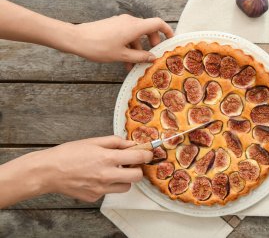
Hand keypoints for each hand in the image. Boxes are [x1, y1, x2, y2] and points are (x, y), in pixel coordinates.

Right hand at [0, 135, 151, 206]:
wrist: (48, 171)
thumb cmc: (68, 154)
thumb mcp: (93, 141)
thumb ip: (115, 142)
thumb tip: (131, 144)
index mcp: (107, 158)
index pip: (138, 157)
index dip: (147, 154)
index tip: (148, 153)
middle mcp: (107, 175)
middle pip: (137, 177)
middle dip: (137, 169)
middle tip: (131, 164)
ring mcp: (101, 188)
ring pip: (126, 187)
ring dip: (125, 179)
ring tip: (114, 171)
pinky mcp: (95, 197)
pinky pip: (110, 192)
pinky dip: (109, 185)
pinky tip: (97, 177)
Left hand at [72, 14, 173, 64]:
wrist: (77, 39)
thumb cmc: (99, 47)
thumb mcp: (122, 55)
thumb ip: (140, 57)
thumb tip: (152, 57)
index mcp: (135, 27)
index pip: (157, 23)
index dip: (167, 31)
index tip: (171, 40)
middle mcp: (130, 22)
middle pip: (148, 30)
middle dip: (152, 44)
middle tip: (151, 58)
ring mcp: (121, 23)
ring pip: (136, 36)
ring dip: (138, 50)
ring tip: (134, 66)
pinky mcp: (114, 27)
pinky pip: (127, 36)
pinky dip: (129, 47)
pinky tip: (126, 62)